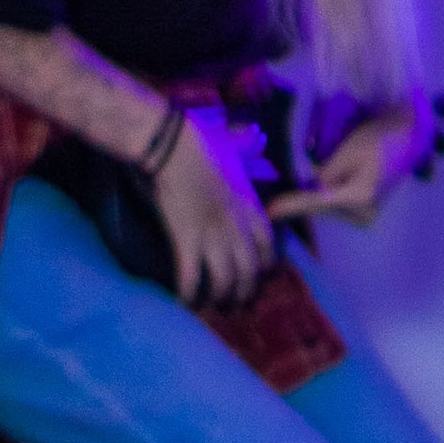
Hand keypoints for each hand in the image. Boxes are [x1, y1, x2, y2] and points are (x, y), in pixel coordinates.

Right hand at [154, 107, 276, 304]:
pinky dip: (189, 293)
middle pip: (250, 269)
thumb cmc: (201, 141)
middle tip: (237, 303)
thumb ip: (246, 146)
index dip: (266, 264)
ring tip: (212, 306)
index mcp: (249, 205)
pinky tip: (185, 303)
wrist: (175, 146)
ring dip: (219, 297)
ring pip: (225, 278)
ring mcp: (214, 234)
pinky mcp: (187, 238)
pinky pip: (192, 275)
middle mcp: (237, 225)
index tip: (262, 274)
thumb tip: (254, 135)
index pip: (267, 243)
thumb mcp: (233, 146)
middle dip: (245, 290)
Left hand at [268, 100, 421, 229]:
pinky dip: (326, 194)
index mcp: (360, 197)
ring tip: (321, 176)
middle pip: (321, 206)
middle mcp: (364, 212)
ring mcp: (366, 213)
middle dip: (304, 195)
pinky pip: (336, 203)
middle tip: (291, 188)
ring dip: (315, 193)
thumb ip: (326, 172)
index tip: (270, 213)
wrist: (410, 137)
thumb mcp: (349, 151)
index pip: (317, 202)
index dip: (291, 205)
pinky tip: (327, 181)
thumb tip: (310, 186)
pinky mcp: (365, 208)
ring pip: (327, 205)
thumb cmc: (381, 138)